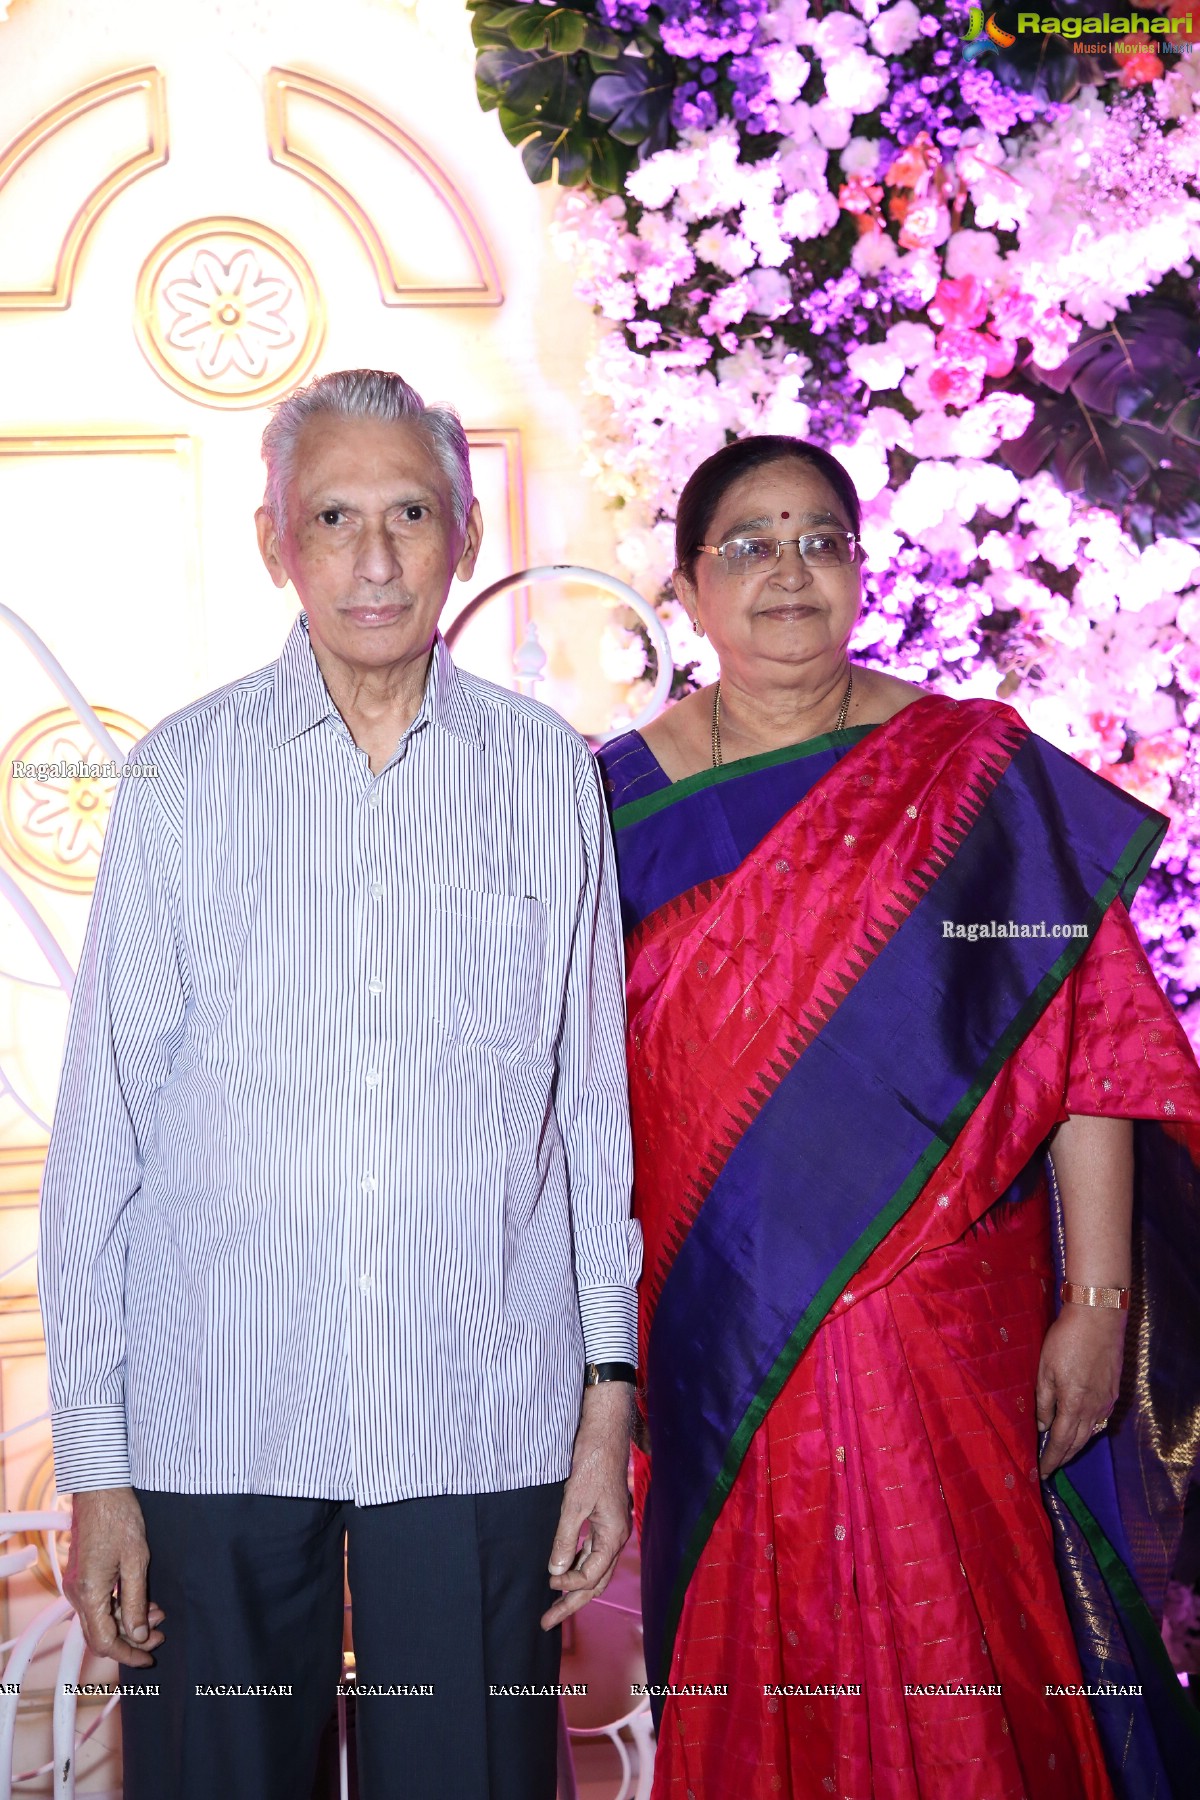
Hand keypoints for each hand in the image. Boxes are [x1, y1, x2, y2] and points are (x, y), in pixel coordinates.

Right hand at [64, 1487, 165, 1666]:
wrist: (102, 1489)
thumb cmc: (119, 1518)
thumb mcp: (136, 1561)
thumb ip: (135, 1602)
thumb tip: (139, 1635)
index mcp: (88, 1593)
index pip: (105, 1641)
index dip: (128, 1654)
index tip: (150, 1658)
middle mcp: (76, 1594)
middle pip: (101, 1634)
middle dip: (132, 1639)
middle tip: (161, 1635)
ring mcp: (77, 1585)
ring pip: (100, 1620)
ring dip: (128, 1623)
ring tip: (158, 1614)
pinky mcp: (82, 1576)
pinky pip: (99, 1604)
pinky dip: (119, 1609)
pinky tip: (142, 1602)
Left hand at [541, 1382, 632, 1629]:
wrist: (604, 1432)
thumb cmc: (592, 1463)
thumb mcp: (574, 1502)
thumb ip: (565, 1539)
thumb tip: (555, 1573)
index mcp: (614, 1536)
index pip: (592, 1577)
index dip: (569, 1587)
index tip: (547, 1585)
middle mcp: (617, 1536)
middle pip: (596, 1581)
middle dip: (572, 1603)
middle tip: (546, 1622)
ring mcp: (613, 1528)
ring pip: (595, 1568)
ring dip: (574, 1587)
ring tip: (552, 1604)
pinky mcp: (605, 1518)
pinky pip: (592, 1552)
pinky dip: (577, 1565)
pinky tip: (562, 1569)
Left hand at [1035, 1305, 1126, 1478]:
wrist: (1099, 1318)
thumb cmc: (1066, 1340)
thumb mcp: (1045, 1369)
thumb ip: (1043, 1401)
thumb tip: (1041, 1426)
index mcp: (1074, 1405)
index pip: (1061, 1442)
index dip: (1051, 1458)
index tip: (1042, 1472)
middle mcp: (1094, 1409)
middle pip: (1078, 1442)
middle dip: (1064, 1456)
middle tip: (1051, 1466)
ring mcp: (1107, 1400)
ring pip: (1091, 1432)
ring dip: (1077, 1444)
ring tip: (1064, 1452)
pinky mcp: (1113, 1390)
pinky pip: (1100, 1418)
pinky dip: (1088, 1429)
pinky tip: (1082, 1428)